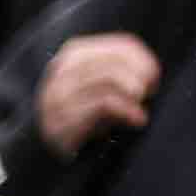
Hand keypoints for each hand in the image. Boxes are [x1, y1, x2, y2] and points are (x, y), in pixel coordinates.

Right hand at [32, 30, 159, 153]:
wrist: (40, 150)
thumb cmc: (81, 114)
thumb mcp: (97, 86)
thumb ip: (117, 72)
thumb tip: (149, 72)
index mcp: (73, 55)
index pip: (119, 45)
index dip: (142, 59)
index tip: (154, 76)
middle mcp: (62, 72)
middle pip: (113, 63)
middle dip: (139, 76)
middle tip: (150, 91)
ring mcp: (58, 96)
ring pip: (107, 81)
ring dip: (133, 93)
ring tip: (141, 106)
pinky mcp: (61, 121)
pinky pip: (102, 105)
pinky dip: (126, 111)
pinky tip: (137, 119)